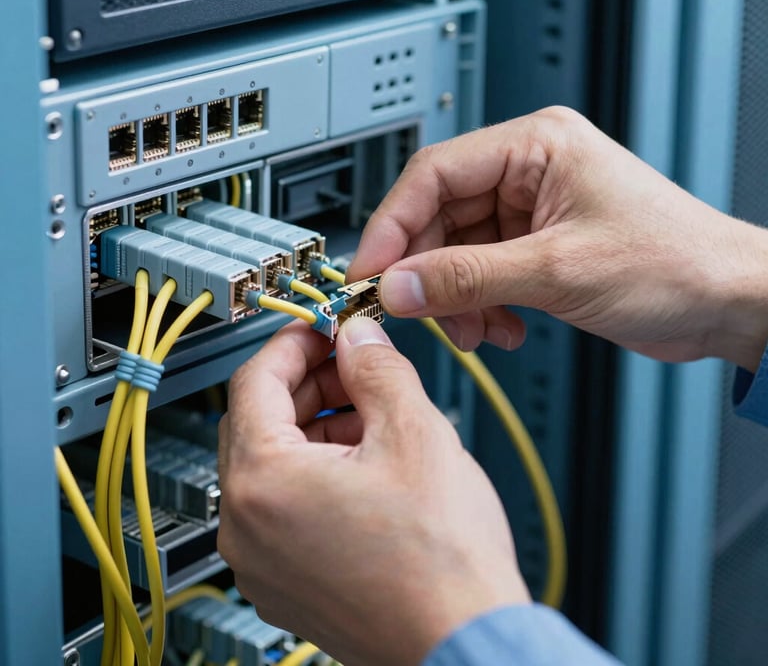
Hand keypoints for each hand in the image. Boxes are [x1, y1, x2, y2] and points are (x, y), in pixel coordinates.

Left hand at [218, 317, 529, 665]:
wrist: (464, 644)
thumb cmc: (441, 563)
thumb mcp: (414, 432)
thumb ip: (376, 369)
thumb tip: (357, 339)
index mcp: (264, 483)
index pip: (256, 380)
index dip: (294, 342)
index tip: (323, 328)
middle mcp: (247, 528)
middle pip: (260, 422)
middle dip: (308, 384)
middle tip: (355, 365)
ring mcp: (263, 563)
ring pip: (273, 465)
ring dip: (316, 427)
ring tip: (371, 413)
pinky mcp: (286, 583)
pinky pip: (285, 507)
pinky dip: (316, 472)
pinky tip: (366, 463)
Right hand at [348, 106, 767, 370]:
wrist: (729, 303)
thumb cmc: (677, 263)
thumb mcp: (558, 270)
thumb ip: (467, 277)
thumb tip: (399, 285)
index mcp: (535, 146)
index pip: (433, 175)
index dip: (393, 226)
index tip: (370, 273)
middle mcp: (528, 172)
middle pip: (439, 217)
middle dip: (428, 273)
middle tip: (415, 312)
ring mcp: (532, 212)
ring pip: (456, 253)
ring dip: (456, 298)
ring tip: (476, 331)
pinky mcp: (537, 248)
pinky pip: (481, 275)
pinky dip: (481, 307)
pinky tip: (504, 330)